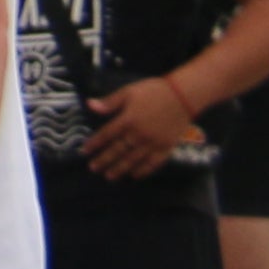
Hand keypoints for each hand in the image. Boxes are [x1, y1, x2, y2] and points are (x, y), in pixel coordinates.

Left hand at [82, 77, 209, 180]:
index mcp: (128, 119)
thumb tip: (89, 105)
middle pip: (118, 150)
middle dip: (104, 160)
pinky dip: (143, 171)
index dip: (94, 144)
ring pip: (133, 159)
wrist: (184, 96)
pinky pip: (153, 163)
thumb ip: (110, 102)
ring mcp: (153, 143)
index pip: (106, 135)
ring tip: (109, 176)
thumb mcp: (129, 92)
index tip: (84, 152)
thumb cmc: (154, 91)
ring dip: (120, 169)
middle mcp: (139, 134)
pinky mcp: (166, 147)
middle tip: (93, 168)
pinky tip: (135, 176)